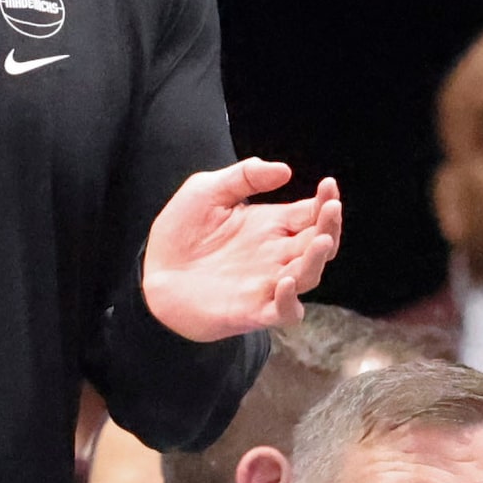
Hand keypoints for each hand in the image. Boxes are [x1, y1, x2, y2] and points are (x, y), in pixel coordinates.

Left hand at [141, 160, 342, 340]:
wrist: (152, 275)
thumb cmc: (180, 233)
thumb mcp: (206, 191)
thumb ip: (244, 177)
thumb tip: (285, 170)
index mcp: (270, 226)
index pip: (310, 214)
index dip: (324, 201)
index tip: (328, 184)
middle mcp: (275, 255)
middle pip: (319, 243)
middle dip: (330, 226)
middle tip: (331, 207)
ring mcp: (266, 284)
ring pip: (309, 276)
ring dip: (318, 259)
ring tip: (320, 240)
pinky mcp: (252, 311)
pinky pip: (284, 312)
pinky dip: (290, 300)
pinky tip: (285, 281)